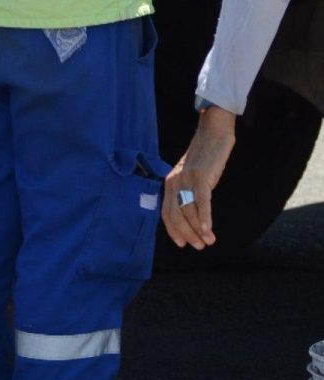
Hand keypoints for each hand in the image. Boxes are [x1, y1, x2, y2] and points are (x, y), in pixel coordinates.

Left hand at [162, 108, 236, 248]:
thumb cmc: (205, 158)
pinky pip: (201, 201)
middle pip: (177, 216)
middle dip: (187, 234)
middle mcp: (174, 182)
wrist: (213, 133)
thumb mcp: (191, 177)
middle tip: (199, 246)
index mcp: (170, 183)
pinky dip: (205, 218)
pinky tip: (209, 230)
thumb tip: (193, 218)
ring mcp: (186, 179)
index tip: (183, 244)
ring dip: (199, 230)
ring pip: (189, 212)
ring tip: (209, 242)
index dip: (173, 231)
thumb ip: (188, 193)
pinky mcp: (200, 177)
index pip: (166, 213)